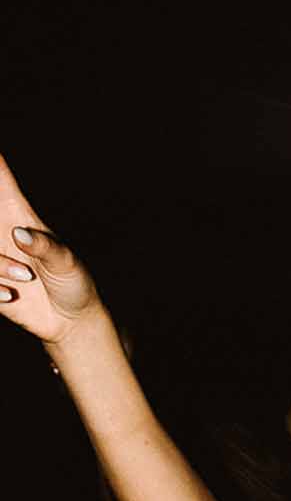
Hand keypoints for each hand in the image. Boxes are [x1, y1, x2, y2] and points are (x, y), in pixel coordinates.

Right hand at [0, 159, 100, 345]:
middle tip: (17, 251)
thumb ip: (45, 247)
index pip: (1, 180)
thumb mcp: (67, 263)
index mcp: (19, 216)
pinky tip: (9, 296)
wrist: (70, 320)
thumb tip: (19, 234)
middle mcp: (1, 231)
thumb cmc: (73, 282)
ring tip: (25, 279)